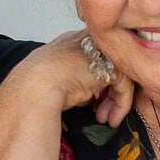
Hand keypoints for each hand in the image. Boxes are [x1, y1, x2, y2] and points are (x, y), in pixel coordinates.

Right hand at [14, 29, 135, 125]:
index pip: (93, 60)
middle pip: (109, 65)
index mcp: (70, 42)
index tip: (94, 103)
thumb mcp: (57, 80)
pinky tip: (111, 119)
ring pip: (120, 74)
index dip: (97, 83)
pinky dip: (121, 104)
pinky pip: (125, 84)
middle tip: (103, 113)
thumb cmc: (37, 87)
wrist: (34, 86)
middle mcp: (86, 41)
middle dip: (109, 93)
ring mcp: (98, 48)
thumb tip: (87, 97)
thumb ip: (75, 83)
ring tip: (107, 119)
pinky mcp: (110, 62)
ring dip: (116, 101)